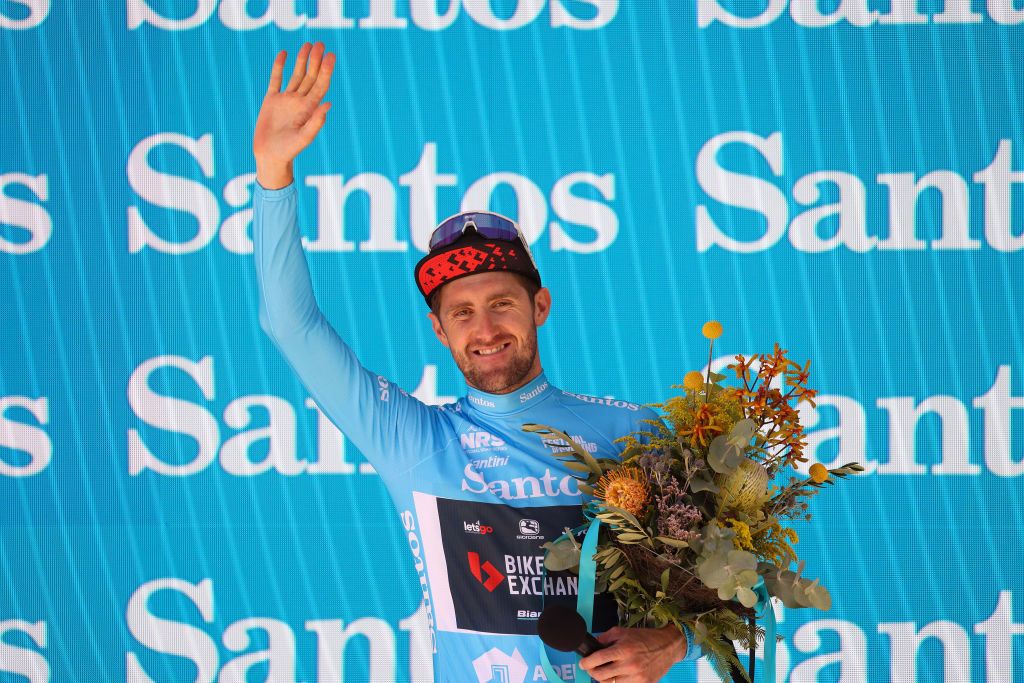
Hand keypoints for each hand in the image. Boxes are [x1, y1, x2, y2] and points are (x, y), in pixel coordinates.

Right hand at [253, 42, 335, 188]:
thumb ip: (315, 122)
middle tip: (320, 44)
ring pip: (296, 75)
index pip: (321, 85)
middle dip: (315, 61)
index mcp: (309, 109)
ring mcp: (286, 100)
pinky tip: (284, 54)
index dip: (326, 71)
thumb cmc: (289, 151)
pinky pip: (276, 80)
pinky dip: (279, 67)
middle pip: (310, 77)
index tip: (330, 56)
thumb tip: (328, 104)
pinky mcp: (271, 100)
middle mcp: (299, 102)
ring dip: (302, 61)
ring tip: (307, 45)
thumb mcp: (304, 138)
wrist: (270, 156)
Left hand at [579, 625, 684, 682]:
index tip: (582, 663)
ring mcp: (636, 677)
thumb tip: (593, 645)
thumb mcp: (623, 631)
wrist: (668, 646)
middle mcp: (629, 665)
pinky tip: (617, 675)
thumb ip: (605, 638)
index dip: (586, 663)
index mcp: (623, 649)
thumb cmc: (645, 637)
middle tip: (591, 667)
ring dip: (604, 678)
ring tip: (605, 671)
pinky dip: (616, 682)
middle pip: (601, 675)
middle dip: (592, 671)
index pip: (598, 659)